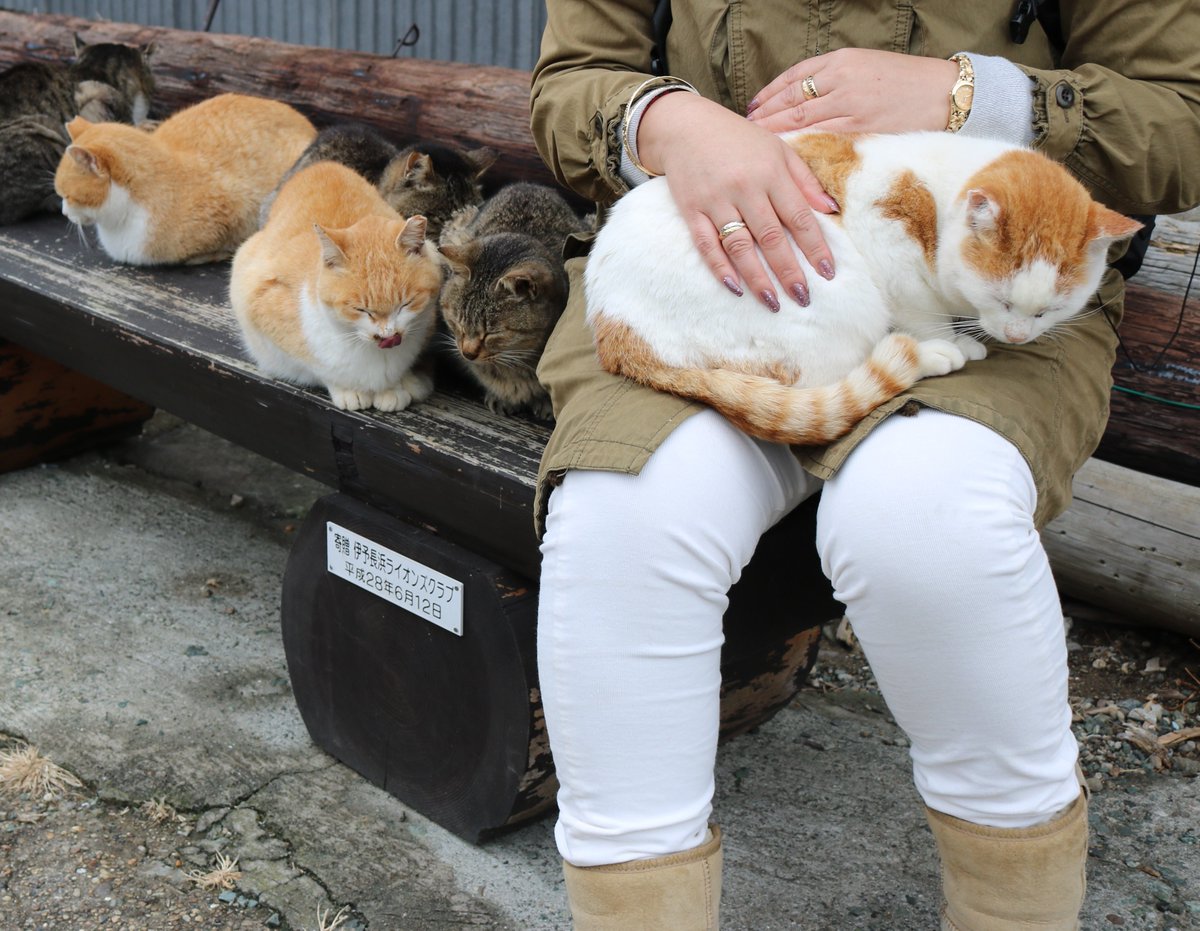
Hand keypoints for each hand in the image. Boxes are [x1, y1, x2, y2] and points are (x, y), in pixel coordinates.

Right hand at [636, 92, 838, 309]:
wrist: (685, 125)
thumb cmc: (738, 139)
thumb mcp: (777, 149)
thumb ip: (804, 179)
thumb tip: (831, 211)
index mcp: (770, 172)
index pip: (798, 217)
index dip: (815, 247)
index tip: (828, 272)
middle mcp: (744, 187)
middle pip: (771, 237)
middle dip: (789, 271)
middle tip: (803, 298)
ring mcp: (715, 200)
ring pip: (739, 246)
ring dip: (757, 277)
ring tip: (772, 302)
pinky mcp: (691, 210)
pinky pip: (706, 245)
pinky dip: (720, 268)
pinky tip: (735, 288)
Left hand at [746, 48, 958, 134]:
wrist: (944, 94)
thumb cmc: (907, 82)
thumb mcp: (868, 68)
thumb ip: (838, 80)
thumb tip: (806, 99)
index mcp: (842, 60)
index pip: (795, 76)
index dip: (770, 93)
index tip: (754, 106)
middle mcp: (841, 79)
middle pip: (791, 98)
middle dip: (765, 114)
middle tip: (744, 129)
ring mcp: (849, 103)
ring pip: (800, 118)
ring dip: (775, 132)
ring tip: (756, 143)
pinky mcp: (859, 127)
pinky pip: (820, 137)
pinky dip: (799, 145)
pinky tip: (784, 154)